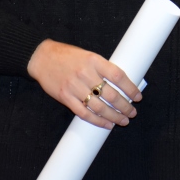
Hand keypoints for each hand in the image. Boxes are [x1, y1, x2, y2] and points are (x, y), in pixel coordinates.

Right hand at [27, 39, 142, 128]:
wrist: (42, 58)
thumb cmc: (68, 56)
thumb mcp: (88, 55)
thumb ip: (102, 68)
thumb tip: (121, 84)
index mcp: (94, 61)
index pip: (117, 76)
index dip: (130, 88)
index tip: (138, 96)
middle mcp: (85, 74)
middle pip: (110, 94)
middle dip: (124, 106)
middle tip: (132, 112)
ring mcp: (74, 87)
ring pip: (98, 106)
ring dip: (113, 116)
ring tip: (123, 120)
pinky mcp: (64, 97)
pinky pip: (83, 112)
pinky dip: (97, 120)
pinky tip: (106, 124)